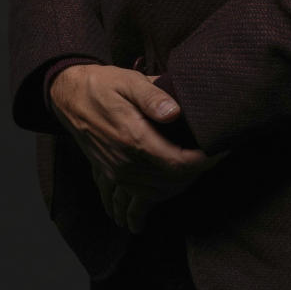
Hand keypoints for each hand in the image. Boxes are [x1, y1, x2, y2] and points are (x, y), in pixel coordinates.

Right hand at [49, 63, 225, 231]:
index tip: (221, 151)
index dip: (203, 162)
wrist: (68, 96)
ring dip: (175, 189)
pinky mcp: (109, 175)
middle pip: (169, 183)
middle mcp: (125, 163)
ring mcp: (116, 172)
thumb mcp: (129, 81)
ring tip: (195, 175)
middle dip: (195, 174)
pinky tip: (152, 208)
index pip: (177, 163)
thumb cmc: (102, 85)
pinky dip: (144, 206)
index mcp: (134, 139)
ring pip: (152, 195)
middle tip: (214, 158)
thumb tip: (175, 112)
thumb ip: (153, 96)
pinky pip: (130, 200)